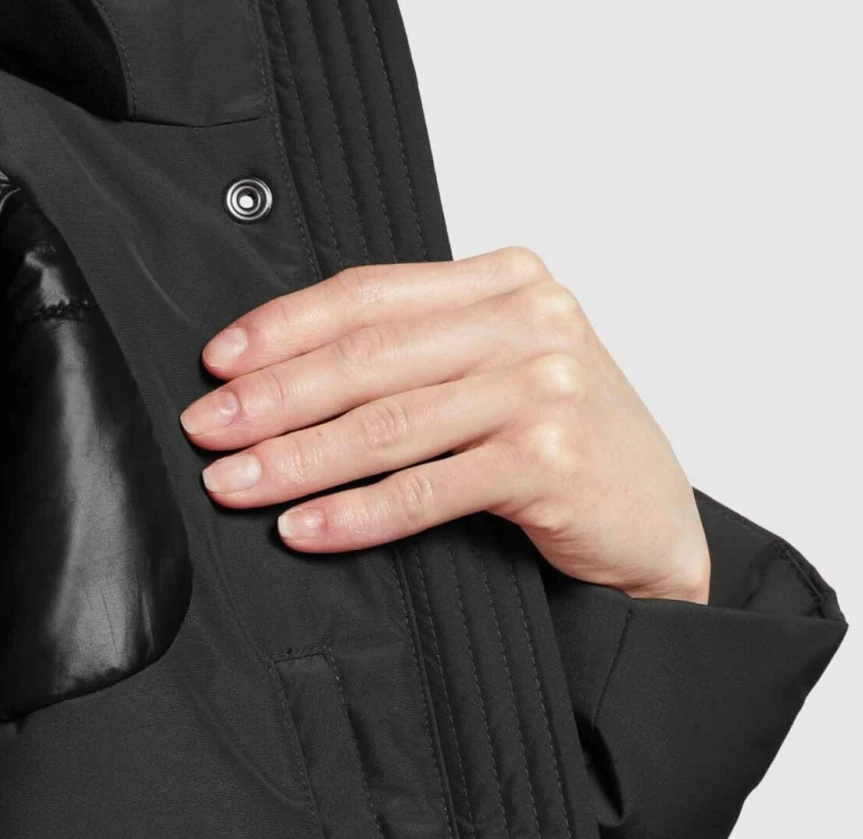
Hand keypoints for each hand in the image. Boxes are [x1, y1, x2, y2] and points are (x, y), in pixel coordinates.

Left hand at [180, 248, 709, 603]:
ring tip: (233, 484)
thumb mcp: (503, 377)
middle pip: (369, 355)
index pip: (370, 293)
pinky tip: (304, 530)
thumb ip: (424, 356)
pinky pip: (427, 489)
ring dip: (297, 459)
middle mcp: (531, 321)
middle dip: (273, 396)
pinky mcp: (550, 458)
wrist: (657, 531)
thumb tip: (288, 377)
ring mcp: (544, 386)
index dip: (283, 327)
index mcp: (509, 282)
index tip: (217, 362)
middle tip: (206, 429)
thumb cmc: (570, 457)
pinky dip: (357, 513)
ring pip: (388, 423)